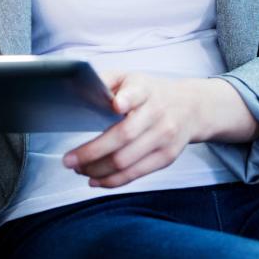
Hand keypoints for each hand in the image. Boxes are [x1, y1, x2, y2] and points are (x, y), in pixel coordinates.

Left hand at [61, 70, 199, 187]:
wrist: (190, 107)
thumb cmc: (150, 93)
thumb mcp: (130, 78)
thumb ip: (106, 81)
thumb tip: (80, 89)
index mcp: (145, 90)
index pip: (137, 92)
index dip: (127, 98)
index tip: (115, 103)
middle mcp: (157, 113)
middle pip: (124, 136)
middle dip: (92, 152)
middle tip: (68, 160)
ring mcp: (164, 137)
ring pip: (126, 161)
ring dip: (97, 169)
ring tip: (79, 169)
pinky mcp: (167, 157)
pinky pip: (135, 174)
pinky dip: (112, 181)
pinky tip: (95, 179)